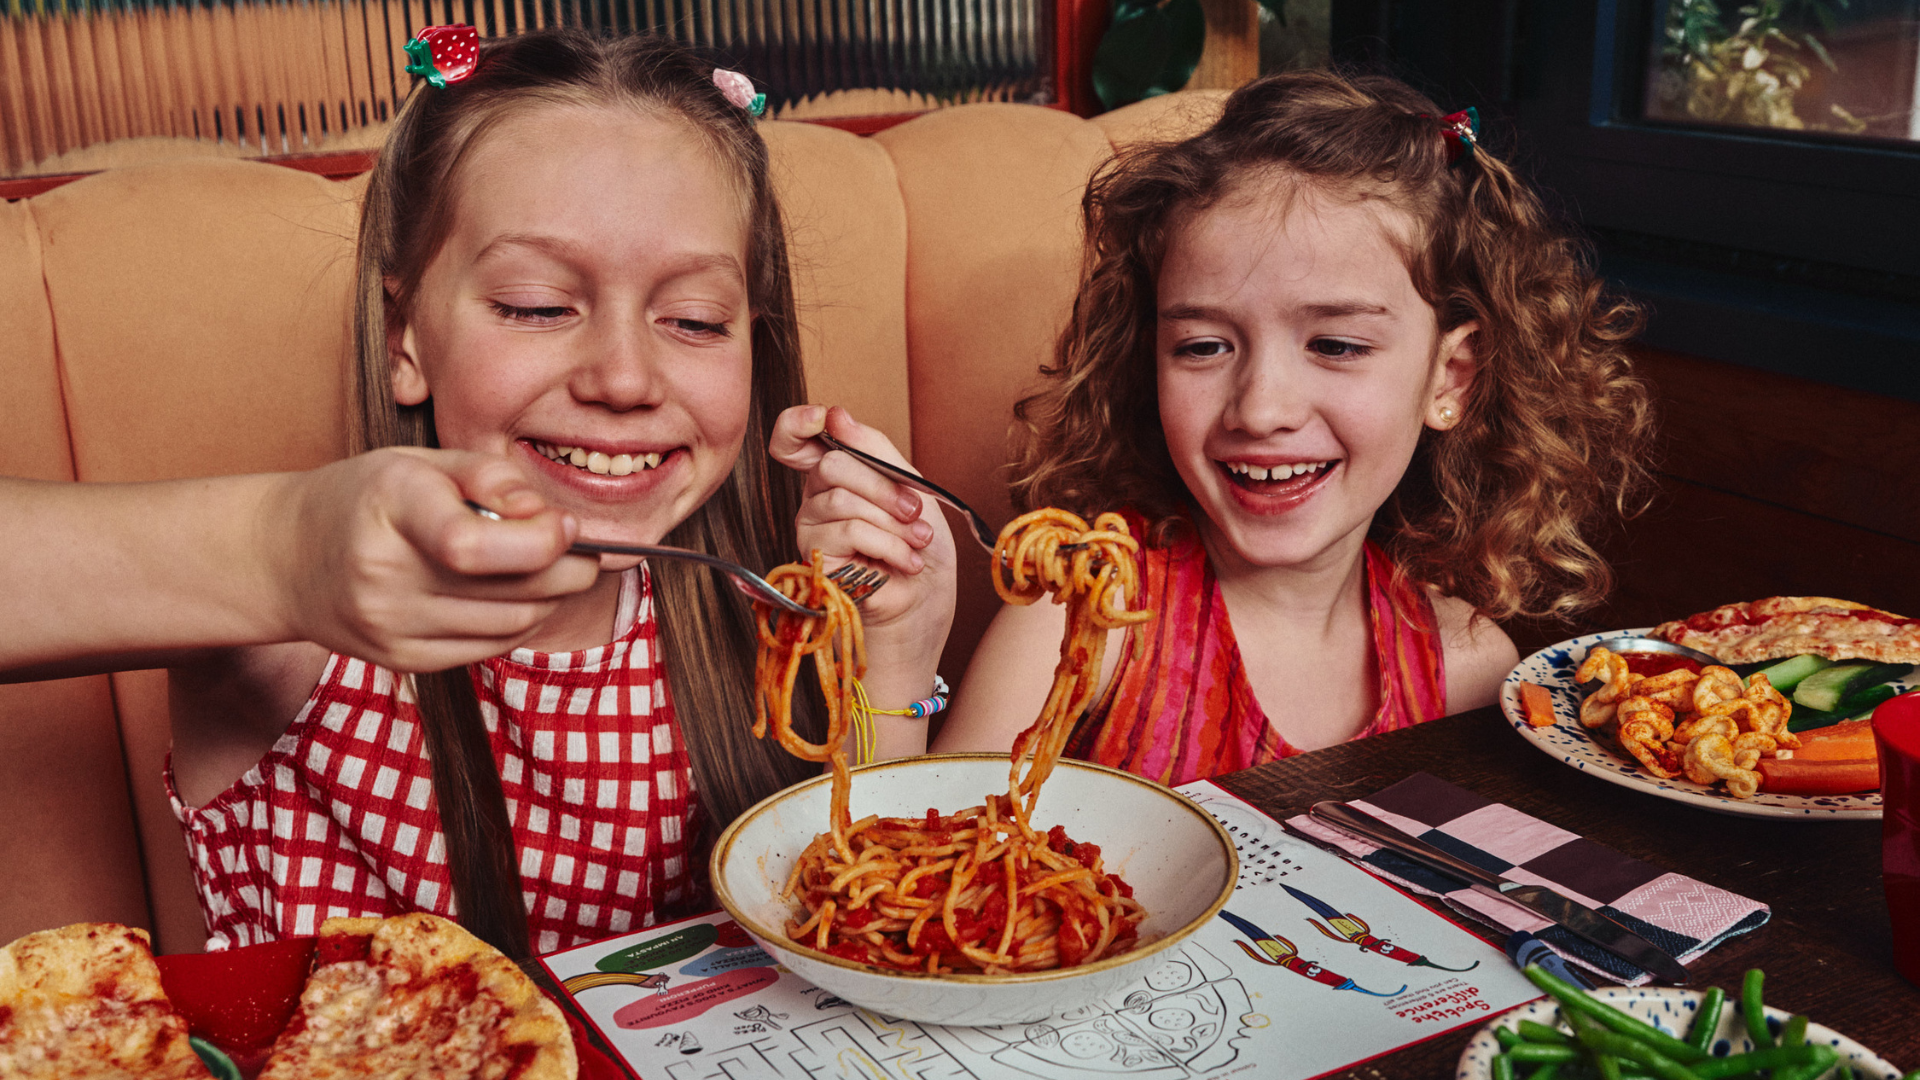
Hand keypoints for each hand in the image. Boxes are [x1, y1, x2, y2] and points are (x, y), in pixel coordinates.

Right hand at [274, 448, 601, 671]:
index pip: (473, 545)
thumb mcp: (420, 462)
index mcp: (389, 507)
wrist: (284, 558)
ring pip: (512, 625)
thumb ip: (491, 478)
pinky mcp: (402, 660)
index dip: (540, 541)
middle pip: (511, 590)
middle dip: (568, 570)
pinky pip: (490, 648)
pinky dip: (518, 622)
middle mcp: (384, 574)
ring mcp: (390, 626)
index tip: (566, 525)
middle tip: (582, 550)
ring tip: (546, 569)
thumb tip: (550, 517)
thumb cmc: (364, 499)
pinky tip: (512, 595)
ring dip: (550, 599)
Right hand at [771, 406, 954, 753]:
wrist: (928, 604)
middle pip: (830, 465)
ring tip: (916, 544)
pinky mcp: (817, 564)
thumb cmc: (920, 546)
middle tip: (914, 511)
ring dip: (892, 523)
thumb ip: (874, 446)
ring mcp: (811, 532)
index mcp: (834, 474)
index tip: (821, 420)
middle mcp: (814, 500)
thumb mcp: (911, 484)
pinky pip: (847, 532)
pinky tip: (903, 564)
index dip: (797, 423)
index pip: (791, 438)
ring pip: (840, 501)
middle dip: (883, 486)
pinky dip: (887, 545)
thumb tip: (835, 415)